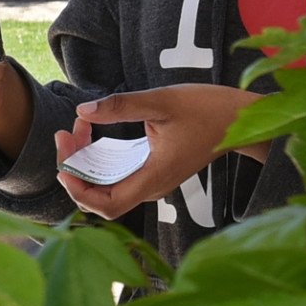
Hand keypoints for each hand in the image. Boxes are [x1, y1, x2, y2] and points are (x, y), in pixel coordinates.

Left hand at [52, 83, 264, 219]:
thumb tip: (82, 110)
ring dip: (86, 161)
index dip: (79, 191)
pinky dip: (100, 157)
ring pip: (107, 186)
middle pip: (101, 197)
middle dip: (77, 170)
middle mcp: (153, 186)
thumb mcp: (162, 101)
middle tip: (65, 134)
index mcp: (155, 176)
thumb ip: (122, 106)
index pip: (108, 205)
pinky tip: (92, 131)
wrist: (241, 118)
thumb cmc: (208, 108)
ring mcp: (153, 180)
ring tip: (77, 127)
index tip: (64, 164)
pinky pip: (117, 174)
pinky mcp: (153, 171)